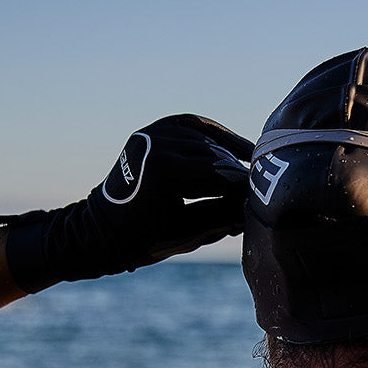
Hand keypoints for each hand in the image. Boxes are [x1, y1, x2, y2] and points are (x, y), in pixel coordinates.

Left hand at [0, 114, 252, 289]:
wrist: (96, 231)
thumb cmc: (139, 241)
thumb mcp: (186, 234)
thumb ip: (222, 217)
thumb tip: (256, 207)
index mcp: (165, 172)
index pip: (222, 177)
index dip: (248, 189)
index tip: (270, 199)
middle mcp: (159, 144)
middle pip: (217, 158)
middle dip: (241, 175)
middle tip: (266, 190)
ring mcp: (154, 133)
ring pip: (208, 141)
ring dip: (231, 156)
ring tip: (254, 172)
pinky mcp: (153, 130)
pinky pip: (193, 125)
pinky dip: (215, 135)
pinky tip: (238, 147)